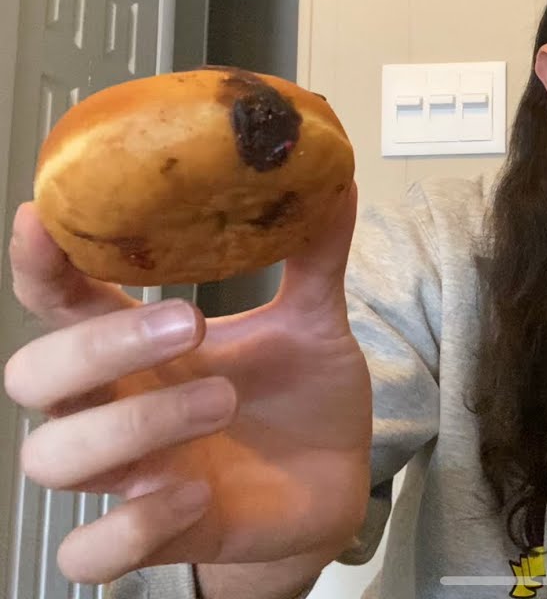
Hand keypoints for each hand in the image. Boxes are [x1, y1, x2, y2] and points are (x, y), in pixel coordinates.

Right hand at [4, 186, 371, 583]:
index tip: (44, 217)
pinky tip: (195, 494)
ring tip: (223, 401)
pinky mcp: (156, 537)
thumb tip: (332, 176)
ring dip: (131, 427)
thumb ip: (316, 256)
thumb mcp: (315, 323)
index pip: (60, 300)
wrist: (333, 483)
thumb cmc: (303, 397)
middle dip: (98, 348)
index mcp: (143, 347)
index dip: (40, 262)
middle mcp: (119, 407)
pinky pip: (91, 549)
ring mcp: (131, 475)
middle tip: (191, 325)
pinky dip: (131, 526)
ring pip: (52, 459)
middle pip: (33, 377)